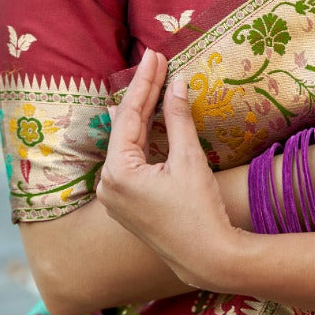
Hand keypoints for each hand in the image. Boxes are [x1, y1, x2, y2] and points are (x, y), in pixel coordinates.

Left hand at [95, 49, 237, 290]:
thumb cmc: (199, 211)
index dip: (144, 82)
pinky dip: (141, 139)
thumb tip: (176, 82)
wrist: (207, 259)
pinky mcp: (126, 205)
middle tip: (155, 61)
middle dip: (142, 94)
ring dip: (141, 115)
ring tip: (150, 82)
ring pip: (126, 144)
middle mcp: (107, 185)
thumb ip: (177, 118)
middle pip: (125, 128)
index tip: (154, 55)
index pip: (129, 115)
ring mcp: (114, 197)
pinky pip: (130, 162)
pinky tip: (143, 119)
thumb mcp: (189, 159)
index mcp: (117, 172)